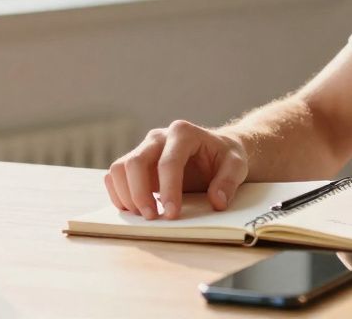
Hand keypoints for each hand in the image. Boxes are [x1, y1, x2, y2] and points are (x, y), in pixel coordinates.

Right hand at [105, 121, 248, 219]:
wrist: (216, 150)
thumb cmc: (224, 156)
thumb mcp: (237, 165)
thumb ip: (228, 181)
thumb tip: (217, 202)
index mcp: (183, 133)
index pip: (168, 162)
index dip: (168, 190)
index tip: (172, 214)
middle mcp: (158, 137)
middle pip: (135, 162)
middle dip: (139, 193)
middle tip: (152, 218)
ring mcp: (144, 149)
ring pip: (119, 168)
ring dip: (126, 195)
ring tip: (143, 215)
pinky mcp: (136, 163)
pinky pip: (115, 176)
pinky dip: (119, 194)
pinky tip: (134, 209)